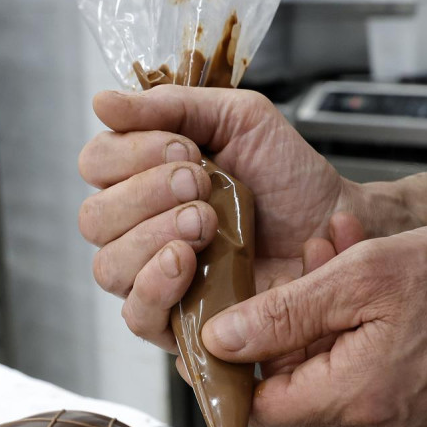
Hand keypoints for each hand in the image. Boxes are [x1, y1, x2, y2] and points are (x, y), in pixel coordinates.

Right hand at [76, 85, 364, 351]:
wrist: (332, 224)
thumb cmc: (285, 175)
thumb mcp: (236, 119)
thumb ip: (171, 105)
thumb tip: (102, 103)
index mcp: (141, 177)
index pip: (96, 165)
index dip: (131, 153)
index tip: (186, 149)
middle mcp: (137, 229)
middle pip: (95, 219)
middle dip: (146, 195)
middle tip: (201, 184)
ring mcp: (153, 278)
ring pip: (109, 267)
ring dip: (152, 237)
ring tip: (205, 223)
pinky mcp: (178, 322)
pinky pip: (137, 315)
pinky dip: (155, 286)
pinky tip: (186, 262)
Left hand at [199, 222, 426, 426]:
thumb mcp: (366, 275)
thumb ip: (285, 313)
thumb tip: (220, 341)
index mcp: (358, 401)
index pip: (257, 405)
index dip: (236, 359)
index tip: (236, 311)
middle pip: (292, 389)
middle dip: (289, 319)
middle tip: (313, 257)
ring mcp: (400, 426)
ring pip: (327, 375)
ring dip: (325, 315)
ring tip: (347, 254)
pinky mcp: (419, 412)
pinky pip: (364, 376)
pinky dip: (357, 330)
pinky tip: (375, 280)